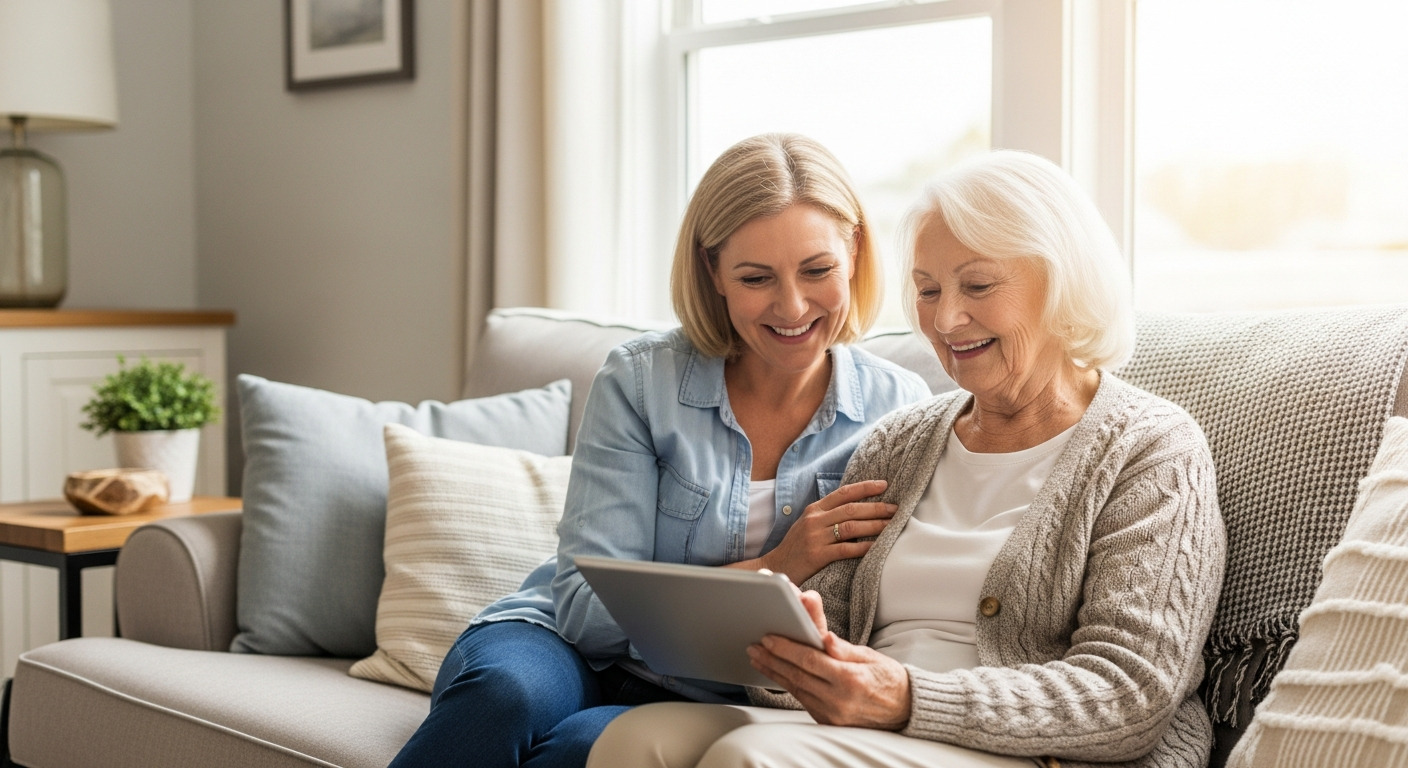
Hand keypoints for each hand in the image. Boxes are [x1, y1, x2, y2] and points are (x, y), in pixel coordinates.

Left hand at [748, 631, 910, 730]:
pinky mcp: (828, 722)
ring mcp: (832, 714)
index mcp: (850, 679)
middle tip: (754, 647)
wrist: (904, 710)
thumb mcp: (870, 656)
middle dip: (772, 659)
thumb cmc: (888, 678)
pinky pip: (803, 700)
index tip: (768, 638)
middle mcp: (839, 699)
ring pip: (796, 689)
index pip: (809, 660)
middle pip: (797, 675)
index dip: (786, 648)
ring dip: (775, 672)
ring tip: (759, 658)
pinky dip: (788, 685)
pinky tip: (778, 674)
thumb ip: (844, 648)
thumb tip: (826, 637)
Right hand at [752, 480, 895, 582]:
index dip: (865, 487)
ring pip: (852, 526)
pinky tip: (877, 546)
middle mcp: (815, 520)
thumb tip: (855, 508)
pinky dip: (864, 547)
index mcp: (814, 509)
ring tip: (892, 525)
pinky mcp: (818, 555)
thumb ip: (827, 515)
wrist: (776, 566)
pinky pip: (846, 549)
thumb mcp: (808, 524)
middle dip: (877, 508)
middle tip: (896, 509)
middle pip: (852, 509)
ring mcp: (816, 537)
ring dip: (875, 525)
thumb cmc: (796, 546)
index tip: (884, 485)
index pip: (844, 493)